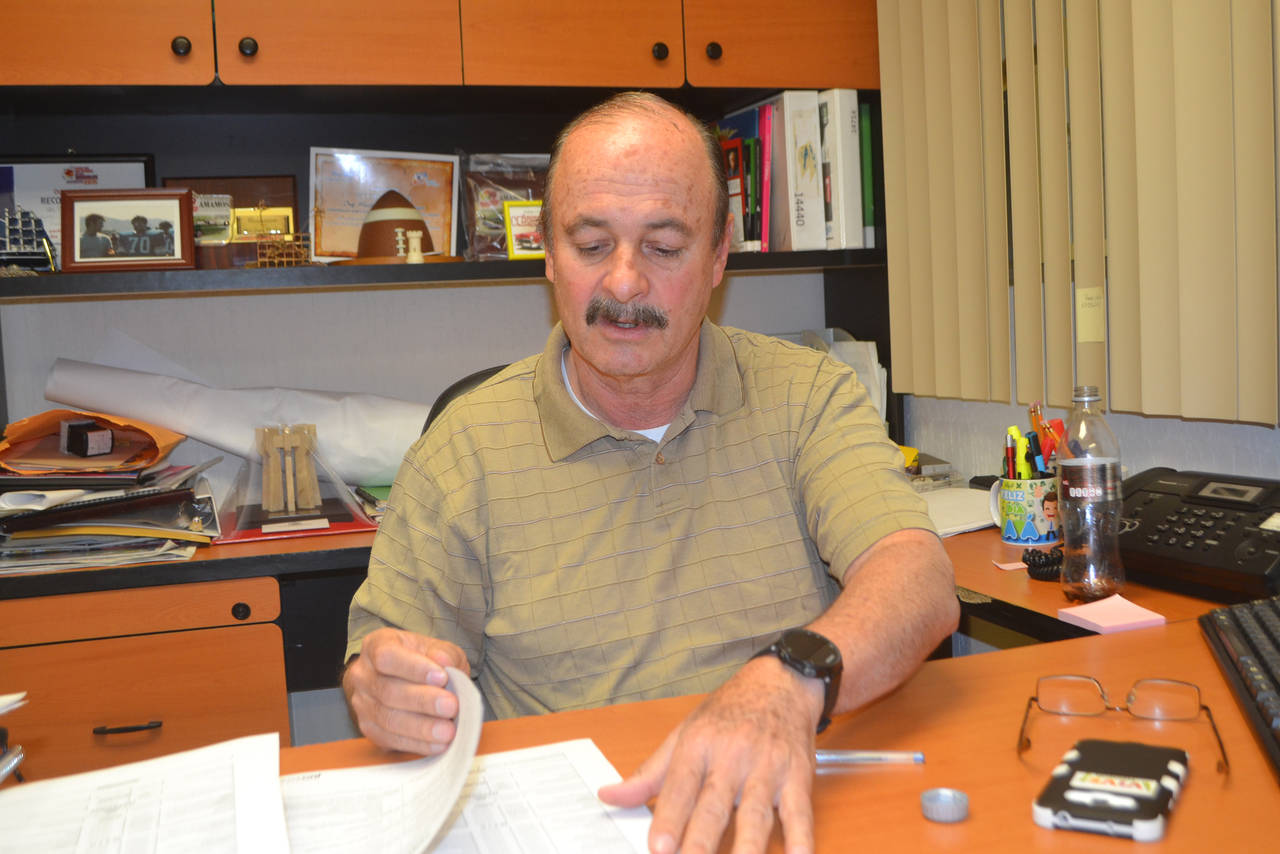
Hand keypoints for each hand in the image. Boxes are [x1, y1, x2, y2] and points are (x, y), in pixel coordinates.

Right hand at [342, 627, 469, 754]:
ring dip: (421, 727)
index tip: (441, 677)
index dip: (414, 668)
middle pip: (387, 691)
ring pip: (387, 719)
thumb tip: (445, 663)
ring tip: (447, 731)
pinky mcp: (368, 728)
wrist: (404, 678)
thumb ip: (443, 654)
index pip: (387, 656)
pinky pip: (389, 739)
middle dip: (422, 701)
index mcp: (377, 645)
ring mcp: (361, 703)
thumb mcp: (436, 649)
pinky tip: (437, 743)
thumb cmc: (422, 661)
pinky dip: (416, 743)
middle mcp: (362, 674)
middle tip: (451, 707)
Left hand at [598, 657, 823, 853]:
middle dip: (701, 839)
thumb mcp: (684, 734)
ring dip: (748, 846)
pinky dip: (801, 836)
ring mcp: (767, 767)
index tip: (658, 847)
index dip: (669, 818)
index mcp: (699, 745)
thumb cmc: (728, 712)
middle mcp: (733, 756)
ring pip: (757, 812)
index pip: (681, 787)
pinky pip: (799, 810)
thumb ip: (649, 773)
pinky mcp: (798, 775)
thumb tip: (608, 796)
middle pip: (715, 804)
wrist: (780, 681)